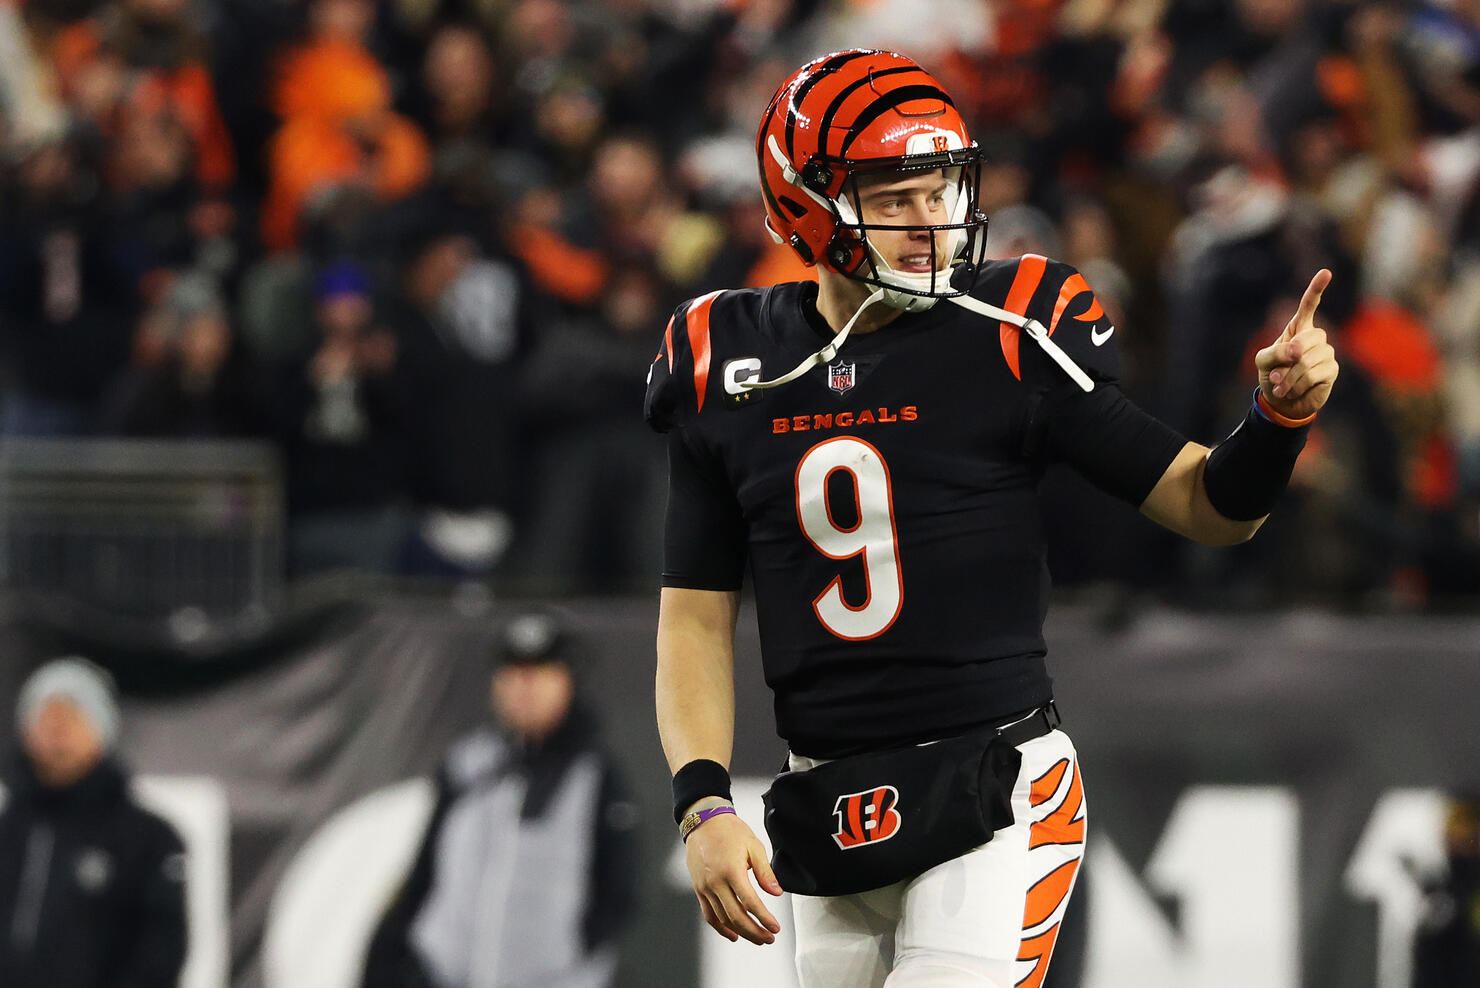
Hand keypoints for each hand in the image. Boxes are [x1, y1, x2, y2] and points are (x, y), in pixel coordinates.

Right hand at [684, 809, 782, 944]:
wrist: (703, 822)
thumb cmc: (729, 831)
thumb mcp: (754, 846)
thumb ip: (765, 872)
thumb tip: (776, 892)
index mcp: (731, 870)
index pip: (751, 902)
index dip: (764, 918)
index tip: (775, 927)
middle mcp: (716, 882)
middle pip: (736, 916)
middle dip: (755, 931)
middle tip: (768, 938)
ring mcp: (705, 887)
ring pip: (723, 919)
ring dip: (741, 932)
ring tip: (756, 938)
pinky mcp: (698, 889)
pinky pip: (709, 914)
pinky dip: (720, 928)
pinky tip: (733, 934)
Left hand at [1256, 269, 1339, 419]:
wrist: (1281, 401)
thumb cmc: (1272, 374)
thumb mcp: (1263, 361)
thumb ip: (1275, 352)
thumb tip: (1298, 352)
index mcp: (1298, 328)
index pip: (1309, 305)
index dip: (1316, 289)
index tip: (1326, 272)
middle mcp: (1315, 337)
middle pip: (1308, 338)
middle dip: (1287, 359)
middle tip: (1276, 374)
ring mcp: (1326, 353)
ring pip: (1307, 360)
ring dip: (1289, 377)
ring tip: (1282, 386)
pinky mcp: (1331, 370)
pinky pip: (1313, 375)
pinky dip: (1296, 386)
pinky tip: (1292, 391)